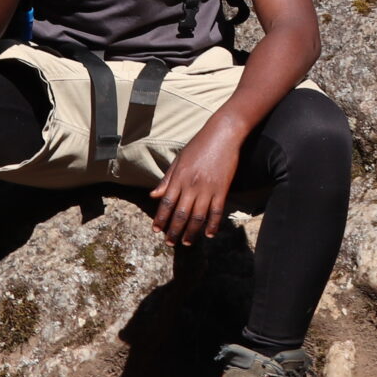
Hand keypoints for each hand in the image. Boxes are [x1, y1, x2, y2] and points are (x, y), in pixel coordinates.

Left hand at [149, 115, 247, 242]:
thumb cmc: (199, 145)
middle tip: (170, 242)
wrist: (223, 134)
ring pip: (198, 217)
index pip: (166, 203)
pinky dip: (213, 225)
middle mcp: (191, 185)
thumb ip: (167, 179)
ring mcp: (208, 188)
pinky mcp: (222, 189)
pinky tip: (209, 234)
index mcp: (179, 177)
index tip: (156, 230)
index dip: (160, 219)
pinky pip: (217, 211)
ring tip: (187, 242)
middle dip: (174, 231)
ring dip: (191, 232)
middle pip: (181, 214)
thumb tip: (153, 195)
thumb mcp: (179, 160)